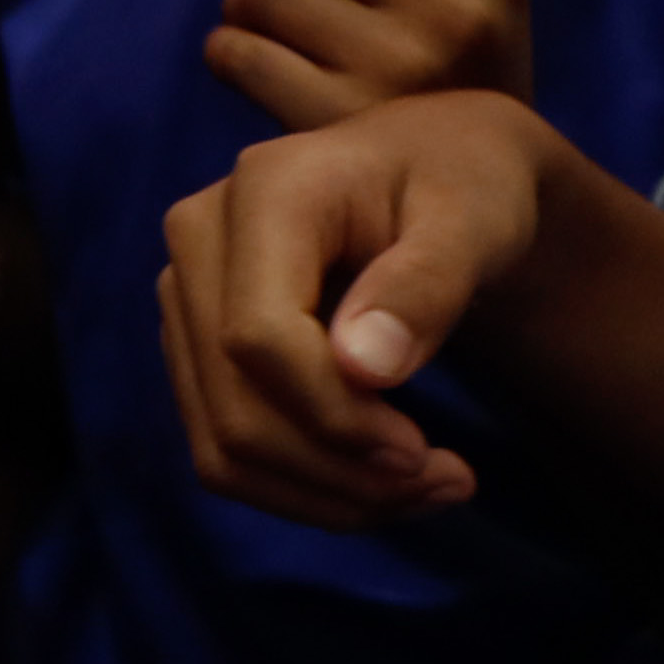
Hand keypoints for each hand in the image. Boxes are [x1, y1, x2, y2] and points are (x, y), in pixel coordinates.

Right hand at [153, 91, 546, 524]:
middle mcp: (200, 237)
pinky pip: (227, 448)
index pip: (258, 337)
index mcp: (263, 191)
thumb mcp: (474, 221)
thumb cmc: (464, 183)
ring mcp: (188, 293)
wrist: (439, 168)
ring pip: (223, 445)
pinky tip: (384, 481)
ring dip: (326, 495)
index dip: (333, 415)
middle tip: (448, 484)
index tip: (423, 453)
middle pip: (234, 404)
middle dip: (341, 472)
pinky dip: (305, 488)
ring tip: (430, 489)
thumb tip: (363, 368)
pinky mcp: (197, 343)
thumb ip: (425, 285)